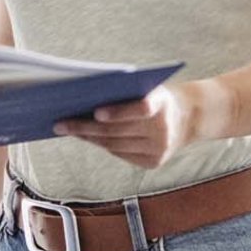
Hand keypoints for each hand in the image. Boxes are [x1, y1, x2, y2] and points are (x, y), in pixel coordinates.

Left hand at [51, 83, 200, 168]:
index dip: (118, 112)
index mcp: (162, 105)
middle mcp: (162, 130)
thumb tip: (84, 96)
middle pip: (118, 131)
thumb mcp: (149, 88)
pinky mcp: (153, 163)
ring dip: (89, 137)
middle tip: (61, 123)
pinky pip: (121, 153)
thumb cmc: (157, 96)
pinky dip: (103, 144)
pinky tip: (87, 137)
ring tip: (68, 130)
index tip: (96, 112)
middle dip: (86, 127)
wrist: (189, 118)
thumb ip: (125, 91)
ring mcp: (159, 150)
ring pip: (115, 144)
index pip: (140, 109)